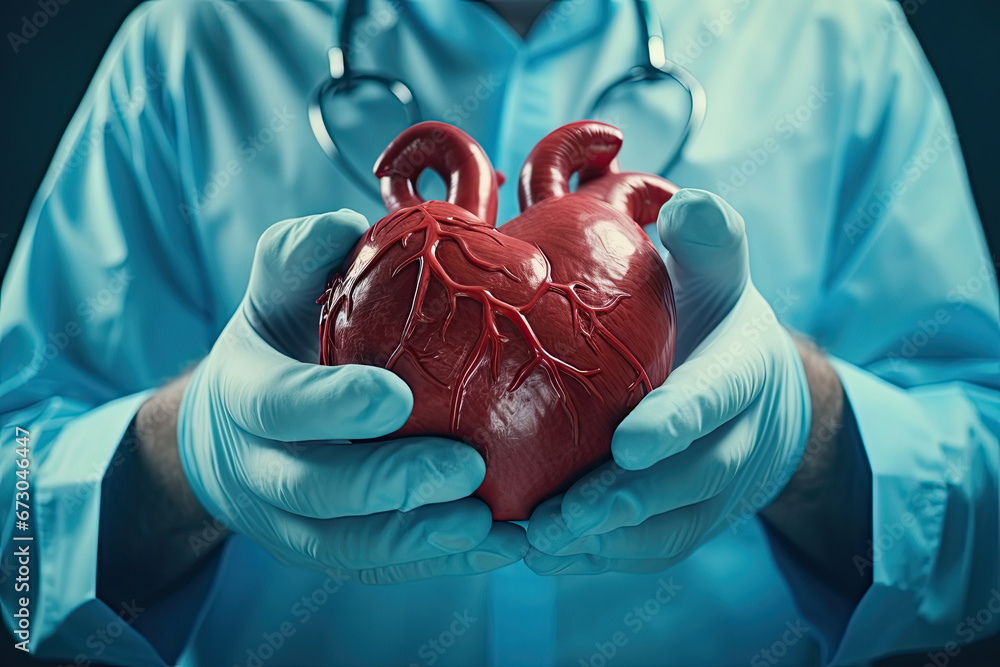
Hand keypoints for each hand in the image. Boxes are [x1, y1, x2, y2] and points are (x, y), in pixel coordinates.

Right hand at [177, 211, 526, 582]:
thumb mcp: (274, 290)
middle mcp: (259, 468)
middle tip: (467, 468)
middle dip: (389, 484)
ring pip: (345, 547)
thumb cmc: (277, 344)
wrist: (233, 431)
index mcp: (244, 394)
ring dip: (417, 540)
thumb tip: (350, 226)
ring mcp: (287, 520)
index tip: (396, 397)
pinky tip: (493, 547)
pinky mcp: (323, 550)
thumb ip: (301, 255)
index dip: (331, 405)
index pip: (278, 405)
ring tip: (488, 527)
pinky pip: (374, 567)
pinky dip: (432, 562)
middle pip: (315, 490)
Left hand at [525, 190, 810, 573]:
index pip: (716, 396)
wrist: (758, 391)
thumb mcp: (718, 271)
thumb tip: (689, 206)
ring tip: (537, 541)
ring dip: (605, 541)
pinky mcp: (689, 522)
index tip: (629, 443)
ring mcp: (717, 490)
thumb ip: (709, 240)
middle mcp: (740, 438)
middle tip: (563, 512)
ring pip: (668, 527)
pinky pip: (651, 550)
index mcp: (744, 369)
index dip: (677, 422)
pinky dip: (600, 558)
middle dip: (628, 499)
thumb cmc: (711, 318)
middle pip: (691, 479)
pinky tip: (541, 553)